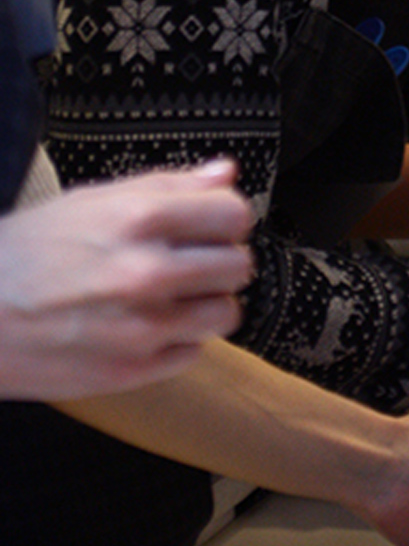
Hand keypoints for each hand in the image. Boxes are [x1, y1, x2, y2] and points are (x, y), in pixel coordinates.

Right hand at [0, 161, 253, 398]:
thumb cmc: (33, 249)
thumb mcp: (96, 199)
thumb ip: (170, 186)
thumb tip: (227, 174)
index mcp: (139, 218)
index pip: (234, 215)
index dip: (224, 218)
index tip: (209, 225)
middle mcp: (146, 272)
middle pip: (238, 265)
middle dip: (219, 260)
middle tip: (189, 262)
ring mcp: (142, 327)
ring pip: (226, 313)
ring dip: (206, 303)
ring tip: (172, 296)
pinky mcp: (132, 371)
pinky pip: (193, 351)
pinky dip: (178, 340)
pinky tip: (146, 325)